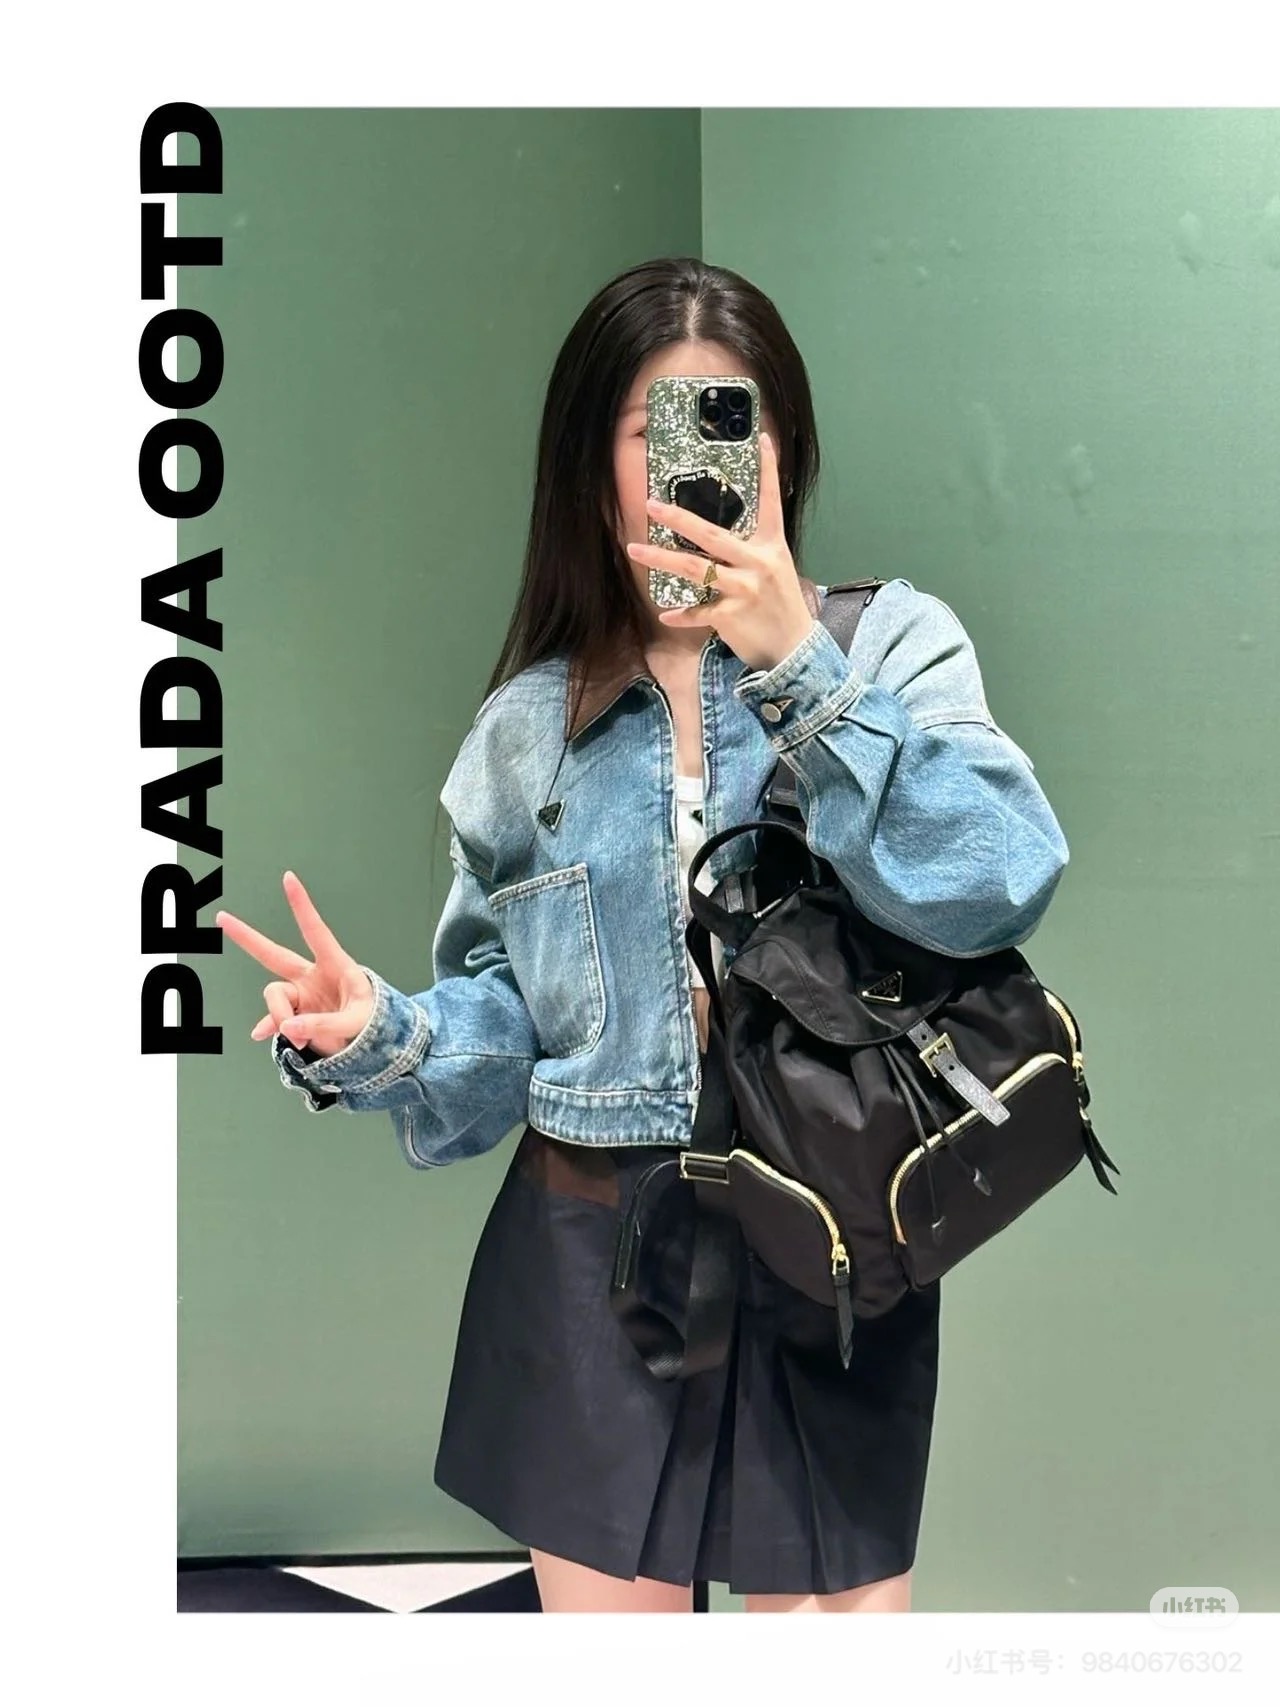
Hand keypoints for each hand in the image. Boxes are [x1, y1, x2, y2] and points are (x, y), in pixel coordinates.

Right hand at [216, 870, 374, 1057]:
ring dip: (280, 1015)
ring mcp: (301, 994)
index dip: (301, 905)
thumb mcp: (356, 1023)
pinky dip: (270, 1026)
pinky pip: (273, 1018)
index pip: (315, 930)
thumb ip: (322, 1025)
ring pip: (274, 995)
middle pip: (274, 954)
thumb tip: (287, 1028)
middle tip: (222, 918)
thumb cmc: (371, 1021)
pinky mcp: (294, 1013)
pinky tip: (263, 1034)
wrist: (371, 1043)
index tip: (289, 879)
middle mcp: (312, 976)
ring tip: (301, 1038)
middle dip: (247, 937)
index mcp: (335, 966)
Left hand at [625, 430, 815, 671]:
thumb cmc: (779, 605)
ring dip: (662, 559)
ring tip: (636, 550)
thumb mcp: (774, 567)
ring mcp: (744, 589)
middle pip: (712, 534)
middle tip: (652, 505)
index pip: (770, 501)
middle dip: (679, 518)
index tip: (760, 439)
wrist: (794, 647)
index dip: (767, 470)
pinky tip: (665, 613)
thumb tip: (718, 532)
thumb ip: (751, 548)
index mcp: (771, 545)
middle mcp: (758, 562)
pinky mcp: (732, 617)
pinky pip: (699, 611)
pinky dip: (681, 614)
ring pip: (696, 569)